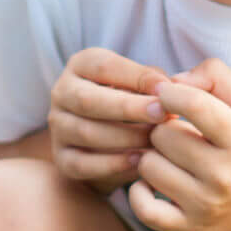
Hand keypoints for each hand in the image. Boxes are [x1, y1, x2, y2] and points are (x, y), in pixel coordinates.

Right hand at [47, 48, 168, 192]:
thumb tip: (173, 87)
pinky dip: (112, 165)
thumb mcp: (140, 86)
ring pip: (86, 132)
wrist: (105, 147)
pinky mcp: (61, 158)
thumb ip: (155, 82)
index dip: (137, 77)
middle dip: (128, 108)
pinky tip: (139, 162)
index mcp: (81, 65)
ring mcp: (58, 127)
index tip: (167, 91)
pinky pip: (82, 164)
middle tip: (161, 114)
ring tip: (156, 142)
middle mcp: (62, 93)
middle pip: (88, 99)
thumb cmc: (131, 106)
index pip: (104, 66)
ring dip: (125, 138)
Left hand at [128, 58, 230, 230]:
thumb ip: (213, 74)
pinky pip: (144, 209)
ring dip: (153, 156)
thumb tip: (173, 81)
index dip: (171, 92)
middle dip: (164, 127)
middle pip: (162, 135)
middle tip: (179, 131)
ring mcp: (206, 206)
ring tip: (173, 155)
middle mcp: (225, 176)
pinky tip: (155, 180)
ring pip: (148, 166)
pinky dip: (139, 192)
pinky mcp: (191, 228)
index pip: (194, 104)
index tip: (167, 93)